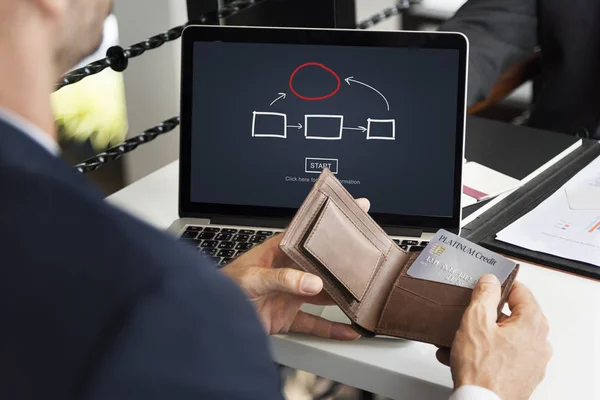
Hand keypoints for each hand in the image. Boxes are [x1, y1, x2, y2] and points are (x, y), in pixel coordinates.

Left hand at [221, 198, 370, 340]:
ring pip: (324, 293)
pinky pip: (315, 323)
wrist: (209, 319)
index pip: (309, 232)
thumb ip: (282, 279)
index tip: (355, 208)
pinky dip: (332, 328)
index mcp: (279, 251)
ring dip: (342, 295)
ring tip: (363, 295)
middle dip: (344, 261)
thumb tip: (311, 282)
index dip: (331, 221)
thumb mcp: (252, 278)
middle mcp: (288, 271)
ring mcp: (290, 294)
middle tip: (369, 258)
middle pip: (322, 263)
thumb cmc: (222, 289)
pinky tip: (348, 329)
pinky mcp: (288, 317)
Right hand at [437, 275, 551, 399]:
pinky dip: (484, 352)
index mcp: (533, 323)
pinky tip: (461, 355)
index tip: (485, 287)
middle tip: (468, 315)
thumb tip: (490, 281)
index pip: (521, 291)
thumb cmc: (482, 369)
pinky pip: (502, 356)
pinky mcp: (522, 377)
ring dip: (480, 336)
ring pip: (504, 337)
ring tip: (458, 339)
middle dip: (485, 315)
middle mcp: (539, 342)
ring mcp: (532, 362)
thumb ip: (484, 295)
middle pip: (512, 316)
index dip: (499, 286)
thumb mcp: (475, 320)